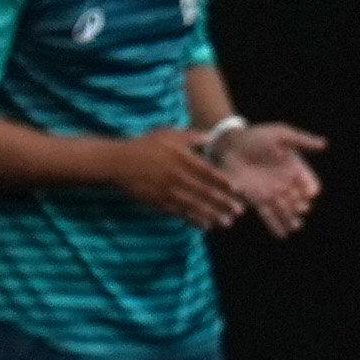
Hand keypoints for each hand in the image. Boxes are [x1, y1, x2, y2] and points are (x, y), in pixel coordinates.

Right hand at [110, 128, 250, 228]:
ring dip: (213, 215)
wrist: (119, 162)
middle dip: (223, 202)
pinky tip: (206, 225)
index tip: (238, 190)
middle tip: (239, 211)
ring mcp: (169, 192)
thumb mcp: (169, 134)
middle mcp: (179, 177)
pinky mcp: (161, 203)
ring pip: (195, 205)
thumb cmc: (146, 145)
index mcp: (183, 159)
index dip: (224, 182)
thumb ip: (192, 137)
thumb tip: (212, 136)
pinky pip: (181, 213)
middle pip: (205, 192)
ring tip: (227, 223)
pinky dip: (194, 220)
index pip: (208, 172)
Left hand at [218, 121, 325, 235]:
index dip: (310, 188)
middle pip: (297, 198)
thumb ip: (302, 140)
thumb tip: (324, 144)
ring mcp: (271, 192)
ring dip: (289, 218)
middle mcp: (285, 182)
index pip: (307, 182)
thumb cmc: (256, 136)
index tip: (310, 193)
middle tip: (301, 209)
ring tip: (295, 226)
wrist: (230, 144)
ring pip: (284, 209)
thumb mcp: (281, 134)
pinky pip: (268, 215)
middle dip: (299, 205)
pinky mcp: (257, 199)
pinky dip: (275, 225)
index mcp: (293, 168)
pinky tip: (282, 234)